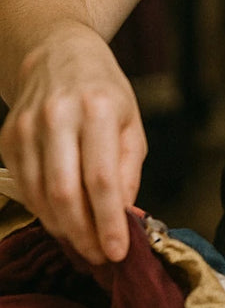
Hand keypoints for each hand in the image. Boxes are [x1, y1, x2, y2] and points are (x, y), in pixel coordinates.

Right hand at [0, 22, 146, 264]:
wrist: (55, 52)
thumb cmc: (101, 89)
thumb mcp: (129, 121)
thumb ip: (128, 169)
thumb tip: (124, 216)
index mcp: (97, 109)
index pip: (102, 179)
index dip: (109, 222)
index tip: (118, 251)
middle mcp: (58, 116)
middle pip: (66, 194)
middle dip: (83, 234)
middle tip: (99, 255)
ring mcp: (27, 127)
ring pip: (41, 196)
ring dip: (63, 228)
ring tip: (84, 241)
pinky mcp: (8, 138)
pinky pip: (25, 188)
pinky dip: (44, 211)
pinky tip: (62, 218)